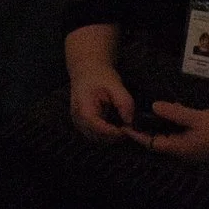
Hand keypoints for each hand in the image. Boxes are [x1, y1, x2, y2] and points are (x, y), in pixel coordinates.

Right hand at [62, 23, 133, 141]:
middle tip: (129, 127)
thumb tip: (130, 121)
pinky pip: (96, 135)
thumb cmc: (99, 75)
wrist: (87, 69)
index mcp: (83, 108)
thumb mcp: (115, 84)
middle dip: (115, 136)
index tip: (129, 129)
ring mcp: (79, 123)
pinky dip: (107, 134)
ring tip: (123, 125)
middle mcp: (78, 119)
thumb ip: (124, 103)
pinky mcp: (83, 124)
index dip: (115, 133)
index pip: (99, 129)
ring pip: (98, 139)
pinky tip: (116, 124)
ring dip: (111, 136)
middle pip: (98, 138)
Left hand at [140, 101, 208, 162]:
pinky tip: (175, 112)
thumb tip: (153, 107)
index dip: (137, 135)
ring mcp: (196, 150)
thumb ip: (175, 113)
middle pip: (160, 143)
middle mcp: (186, 153)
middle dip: (148, 130)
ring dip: (162, 127)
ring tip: (150, 112)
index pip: (152, 144)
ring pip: (172, 139)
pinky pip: (183, 136)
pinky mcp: (204, 144)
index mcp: (181, 150)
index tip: (123, 125)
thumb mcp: (197, 118)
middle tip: (135, 115)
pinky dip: (175, 126)